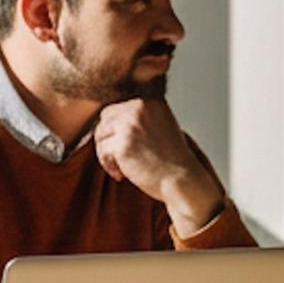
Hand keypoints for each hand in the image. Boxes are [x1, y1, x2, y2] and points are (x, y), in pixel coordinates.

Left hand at [97, 96, 224, 229]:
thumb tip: (104, 119)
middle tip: (120, 161)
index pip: (114, 110)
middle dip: (108, 142)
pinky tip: (122, 175)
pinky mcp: (123, 143)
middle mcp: (140, 108)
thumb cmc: (171, 160)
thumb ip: (138, 119)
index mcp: (150, 102)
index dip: (114, 132)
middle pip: (104, 121)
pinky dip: (109, 166)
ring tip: (122, 168)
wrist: (182, 180)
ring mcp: (130, 125)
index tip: (125, 149)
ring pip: (101, 136)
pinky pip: (102, 151)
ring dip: (107, 154)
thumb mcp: (159, 128)